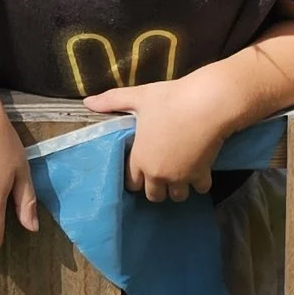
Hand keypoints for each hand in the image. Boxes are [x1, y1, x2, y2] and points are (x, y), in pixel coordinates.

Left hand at [94, 71, 236, 202]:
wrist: (206, 104)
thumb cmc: (170, 99)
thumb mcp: (138, 97)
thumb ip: (112, 101)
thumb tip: (87, 102)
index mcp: (140, 158)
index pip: (132, 183)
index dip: (136, 179)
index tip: (141, 170)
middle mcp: (158, 173)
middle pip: (154, 195)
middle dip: (157, 188)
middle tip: (162, 173)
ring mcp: (180, 177)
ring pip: (177, 197)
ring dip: (178, 189)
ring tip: (181, 174)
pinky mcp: (201, 174)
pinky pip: (200, 189)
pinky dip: (200, 182)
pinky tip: (201, 169)